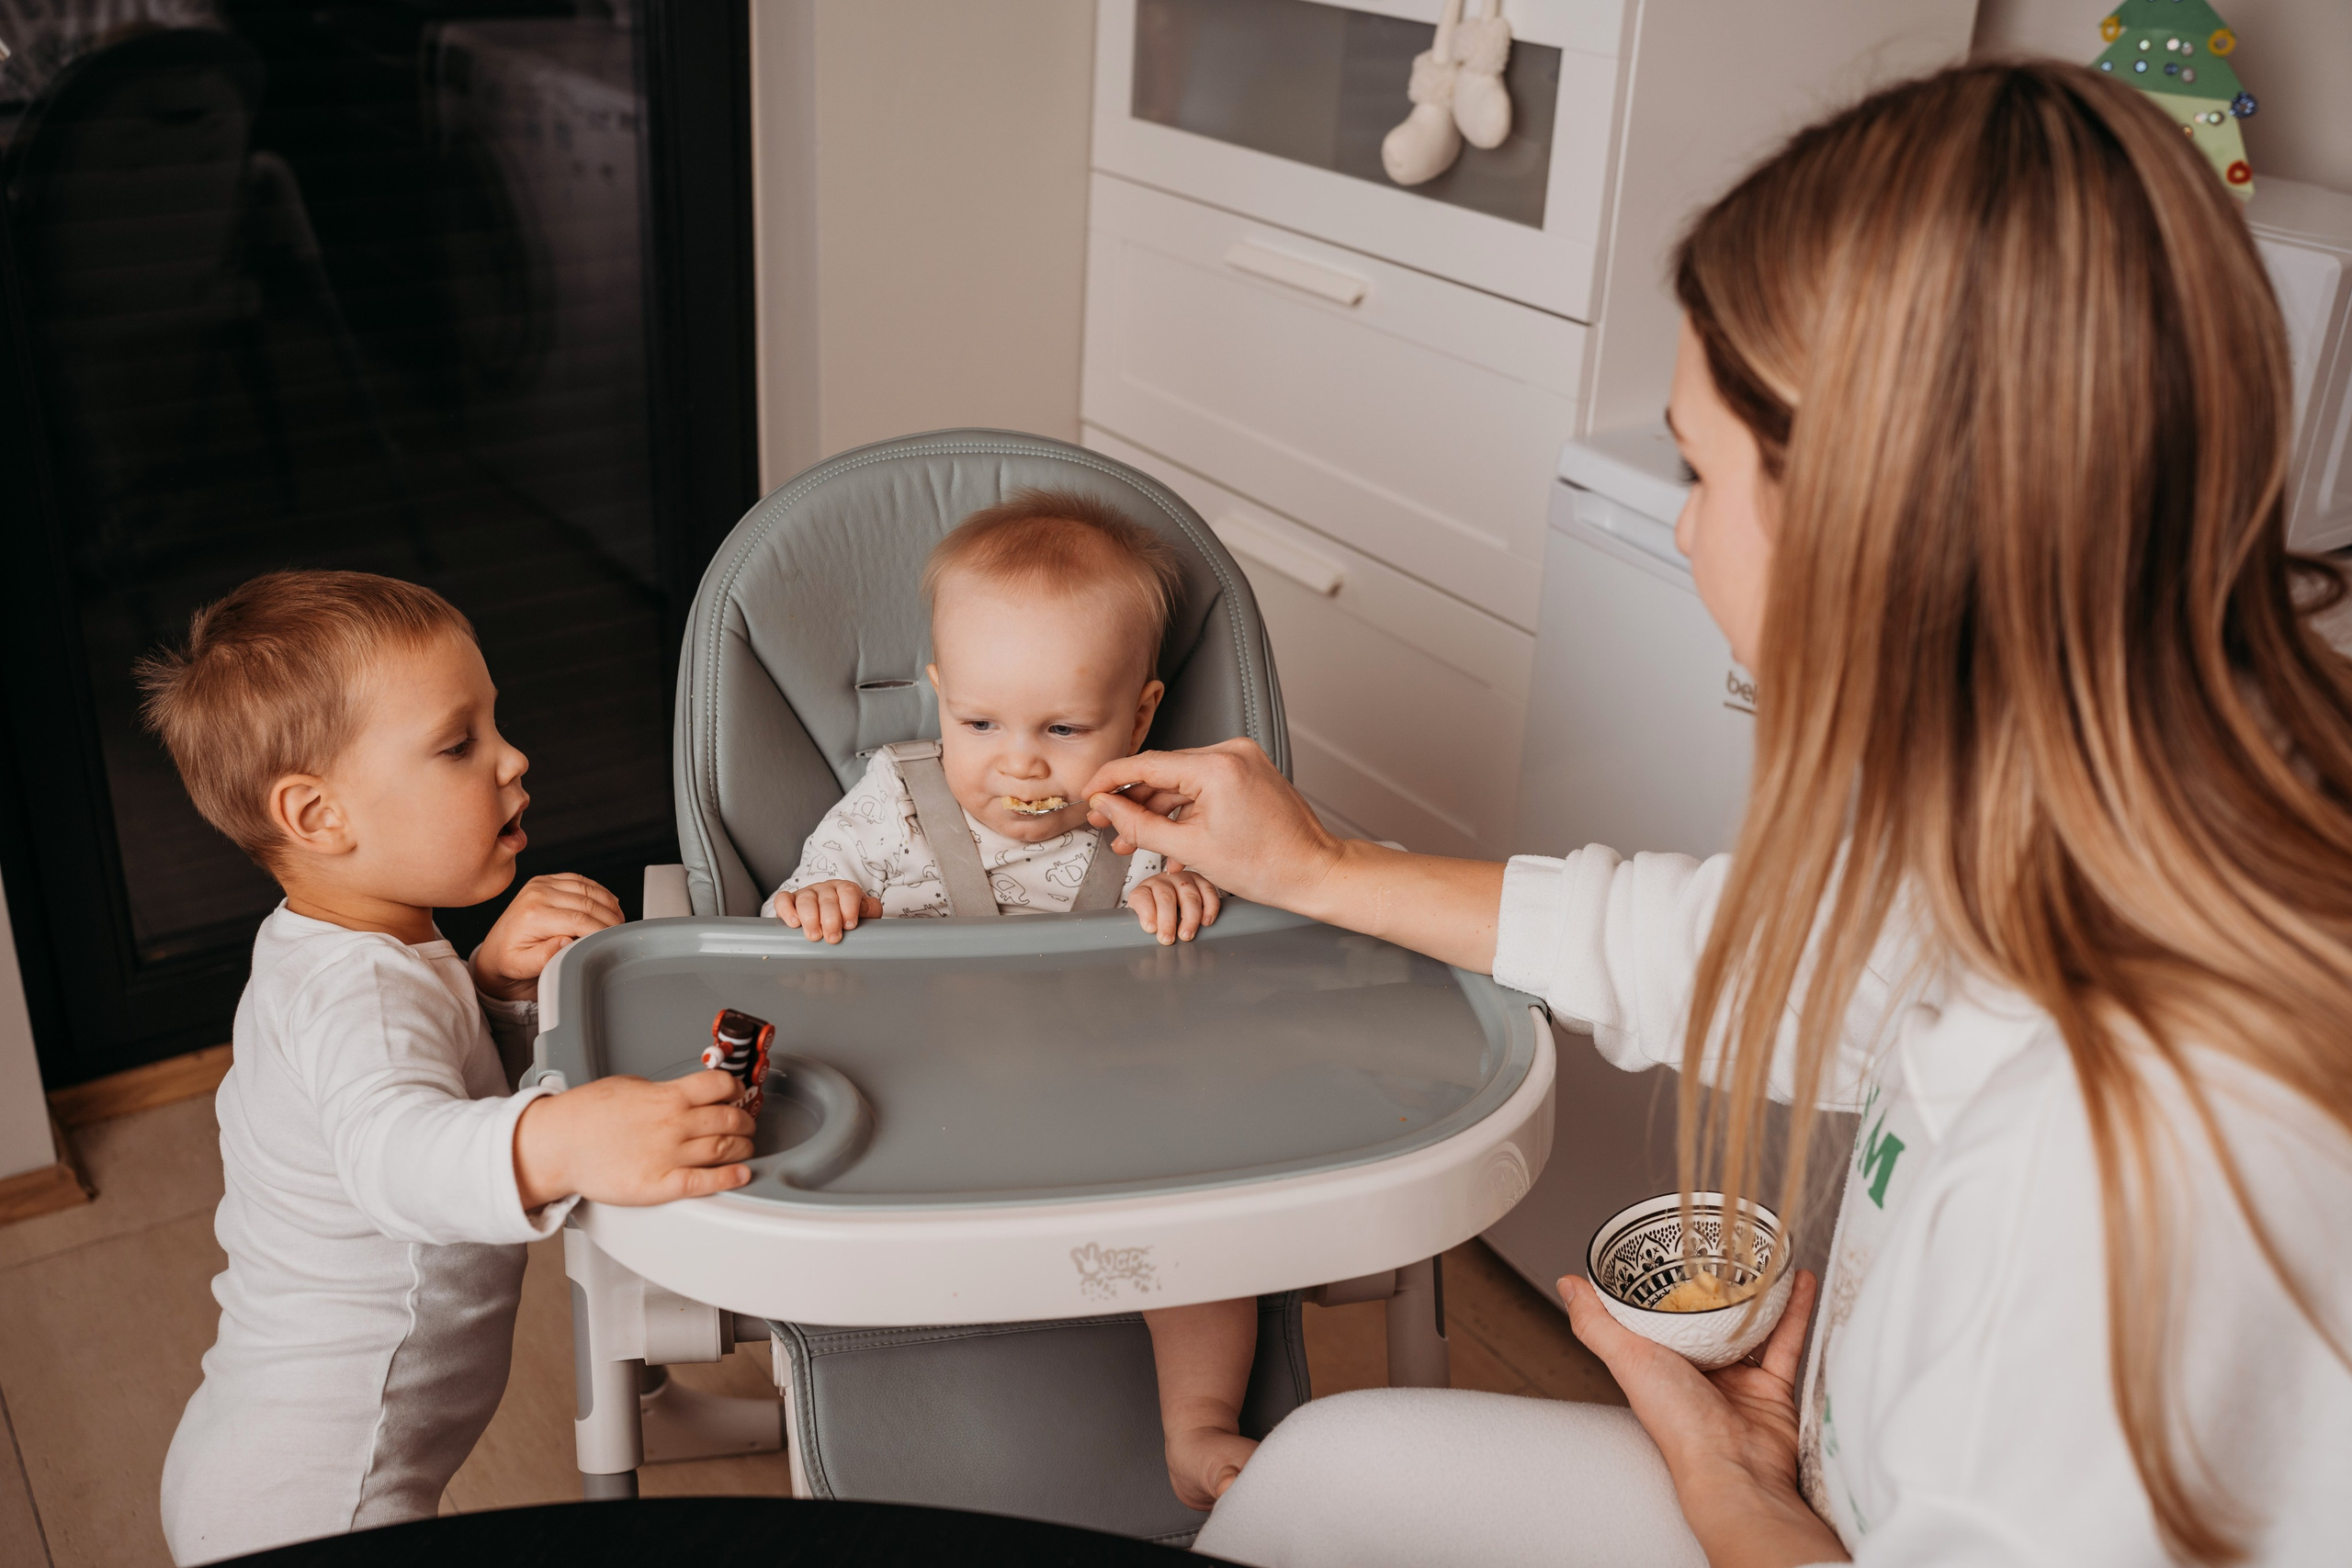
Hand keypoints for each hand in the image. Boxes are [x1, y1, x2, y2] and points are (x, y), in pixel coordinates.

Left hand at [471, 873, 622, 1000]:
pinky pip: (579, 879)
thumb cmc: (510, 960)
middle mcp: (536, 893)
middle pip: (587, 901)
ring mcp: (541, 884)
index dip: (601, 930)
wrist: (495, 950)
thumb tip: (566, 941)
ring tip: (617, 918)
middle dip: (609, 917)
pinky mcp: (545, 880)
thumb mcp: (522, 967)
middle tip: (620, 931)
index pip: (579, 919)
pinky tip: (607, 902)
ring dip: (607, 901)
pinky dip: (597, 890)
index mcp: (532, 914)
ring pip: (587, 888)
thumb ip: (544, 956)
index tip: (612, 940)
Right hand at [513, 1069, 753, 1209]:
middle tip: (747, 1126)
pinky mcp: (659, 1185)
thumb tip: (682, 1094)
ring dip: (743, 1148)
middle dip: (745, 1122)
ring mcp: (669, 1155)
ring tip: (745, 1148)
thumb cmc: (585, 1114)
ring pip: (724, 1149)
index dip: (736, 1090)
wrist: (557, 1144)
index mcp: (668, 1096)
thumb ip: (661, 1091)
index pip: (720, 1086)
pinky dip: (730, 1177)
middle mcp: (674, 1123)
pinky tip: (741, 1175)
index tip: (739, 1095)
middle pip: (730, 1119)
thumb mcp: (629, 1085)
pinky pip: (705, 1182)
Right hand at [776, 879, 880, 942]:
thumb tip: (867, 910)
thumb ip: (870, 910)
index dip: (849, 907)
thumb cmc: (846, 917)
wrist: (826, 919)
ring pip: (806, 900)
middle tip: (833, 937)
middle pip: (827, 899)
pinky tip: (793, 923)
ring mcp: (806, 894)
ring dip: (810, 919)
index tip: (850, 925)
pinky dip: (787, 910)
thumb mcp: (863, 914)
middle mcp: (825, 889)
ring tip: (814, 936)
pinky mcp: (789, 901)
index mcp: (845, 889)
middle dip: (830, 919)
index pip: (848, 891)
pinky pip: (783, 900)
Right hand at [1083, 741, 1505, 970]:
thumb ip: (1140, 825)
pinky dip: (1184, 811)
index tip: (1089, 793)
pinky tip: (1167, 839)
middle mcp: (1231, 752)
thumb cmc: (1268, 866)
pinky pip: (1203, 787)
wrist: (1315, 872)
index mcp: (1217, 766)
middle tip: (1107, 824)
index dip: (1109, 780)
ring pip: (1182, 781)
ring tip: (1132, 841)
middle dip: (1132, 802)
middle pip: (1163, 772)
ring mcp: (1242, 760)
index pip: (1146, 763)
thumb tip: (1108, 807)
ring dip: (1156, 810)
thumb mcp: (1190, 849)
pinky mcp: (1249, 772)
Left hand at [1126, 863, 1221, 943]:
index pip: (1142, 897)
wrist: (1167, 894)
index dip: (1146, 913)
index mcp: (1145, 889)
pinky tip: (1206, 921)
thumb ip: (1146, 925)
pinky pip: (1208, 891)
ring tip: (1186, 934)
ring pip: (1189, 895)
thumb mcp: (1145, 917)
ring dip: (1189, 918)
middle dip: (1168, 921)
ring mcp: (1183, 879)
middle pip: (1166, 897)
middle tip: (1168, 939)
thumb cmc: (1155, 909)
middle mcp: (1163, 881)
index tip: (1150, 929)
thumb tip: (1148, 939)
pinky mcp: (1200, 881)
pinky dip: (1210, 907)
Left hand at [1560, 1270, 1846, 1566]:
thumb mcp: (1628, 1360)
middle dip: (1718, 1287)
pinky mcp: (1773, 1389)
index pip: (1660, 1317)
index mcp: (1660, 1365)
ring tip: (1766, 1255)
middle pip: (1709, 1320)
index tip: (1672, 1250)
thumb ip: (1596, 1324)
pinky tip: (1799, 1279)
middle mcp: (1698, 1373)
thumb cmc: (1678, 1425)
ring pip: (1752, 1326)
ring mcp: (1737, 1381)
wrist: (1736, 1472)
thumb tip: (1568, 1285)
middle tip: (1726, 1247)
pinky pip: (1786, 1342)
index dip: (1664, 1286)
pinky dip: (1795, 1311)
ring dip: (1761, 1293)